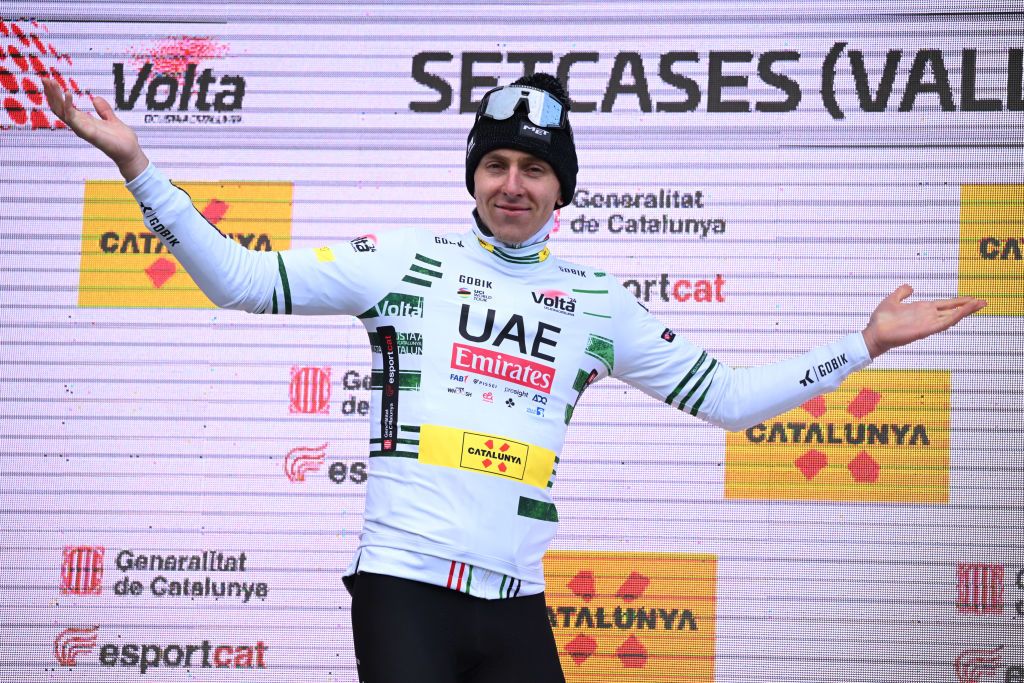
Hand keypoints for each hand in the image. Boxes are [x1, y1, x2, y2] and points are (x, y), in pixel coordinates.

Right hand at [42, 77, 148, 180]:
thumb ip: (103, 110)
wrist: (131, 152)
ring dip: (55, 97)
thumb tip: (96, 99)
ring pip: (61, 112)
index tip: (50, 80)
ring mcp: (82, 129)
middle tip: (44, 78)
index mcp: (83, 121)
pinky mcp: (88, 133)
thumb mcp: (111, 119)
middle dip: (50, 93)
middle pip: (58, 108)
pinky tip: (67, 93)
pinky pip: (73, 118)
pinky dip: (68, 106)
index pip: (64, 107)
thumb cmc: (121, 139)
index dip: (56, 95)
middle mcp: (79, 125)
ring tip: (52, 82)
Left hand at [861, 284, 985, 357]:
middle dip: (968, 306)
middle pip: (952, 310)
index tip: (971, 298)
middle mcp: (928, 316)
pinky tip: (965, 311)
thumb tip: (910, 286)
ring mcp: (928, 323)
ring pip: (951, 316)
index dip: (958, 301)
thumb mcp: (892, 300)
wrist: (873, 333)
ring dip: (966, 310)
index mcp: (922, 309)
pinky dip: (955, 317)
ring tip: (980, 304)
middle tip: (983, 302)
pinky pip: (944, 323)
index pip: (944, 305)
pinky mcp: (926, 330)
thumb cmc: (881, 320)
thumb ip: (902, 292)